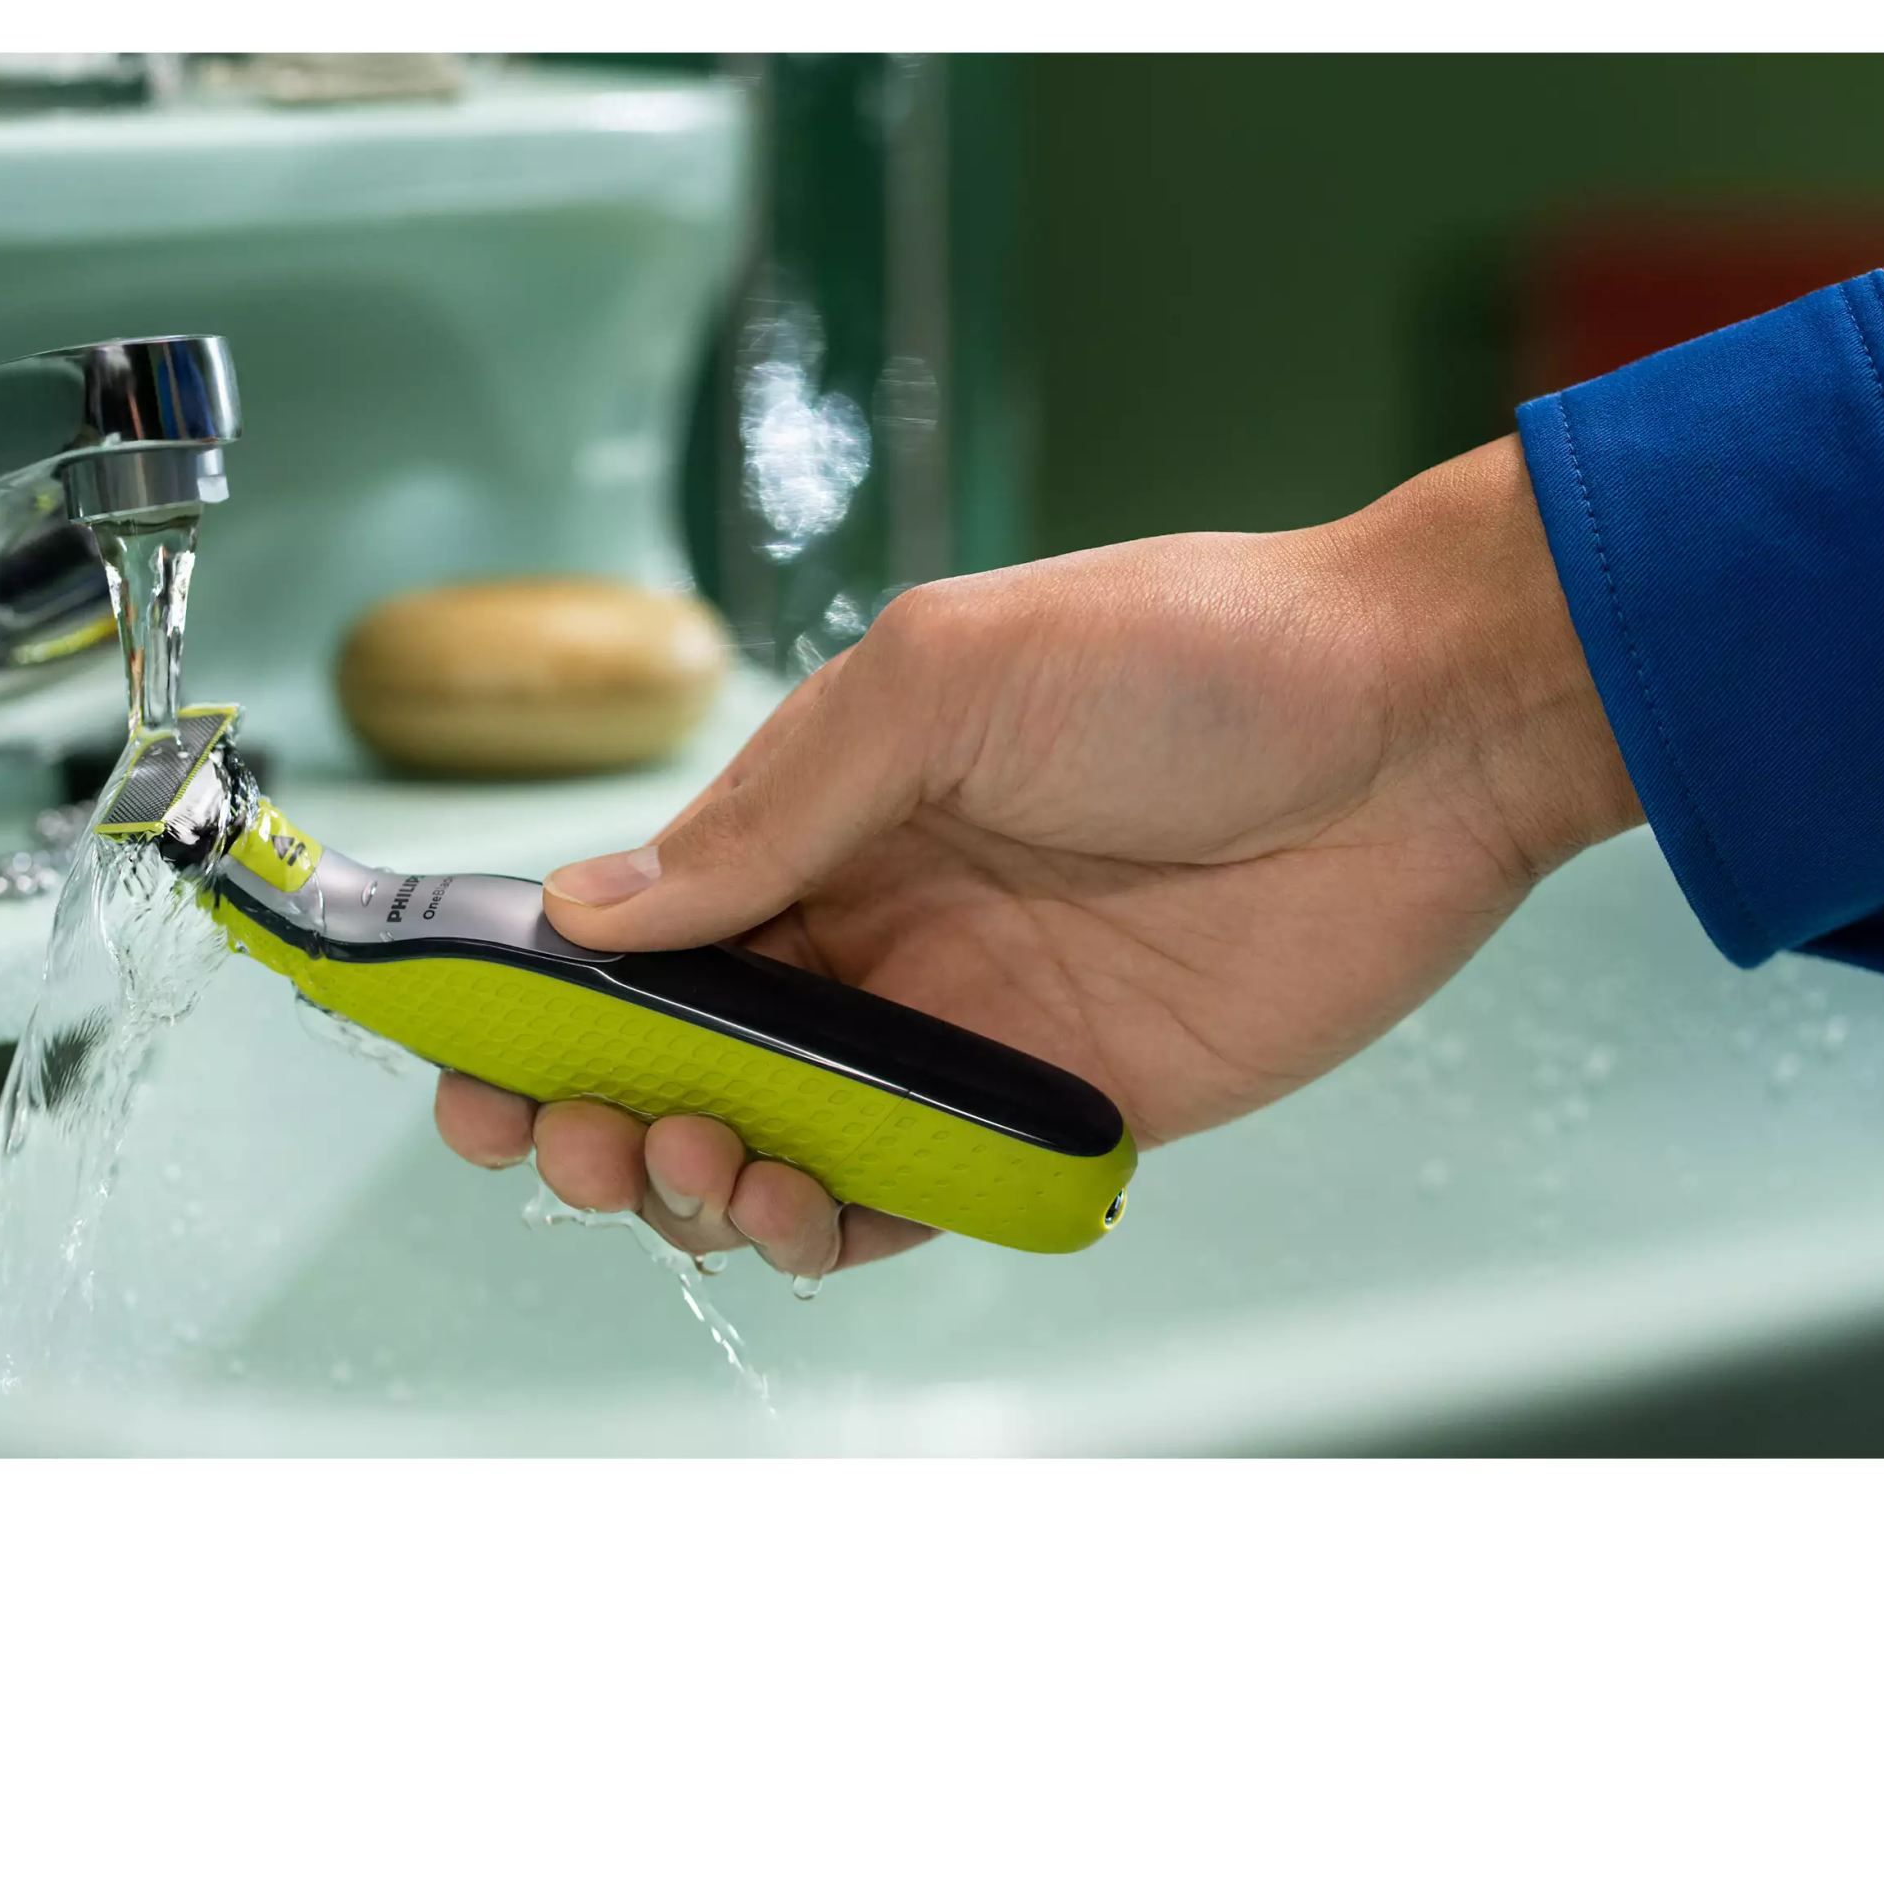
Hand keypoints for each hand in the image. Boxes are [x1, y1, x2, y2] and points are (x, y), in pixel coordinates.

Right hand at [436, 437, 1639, 1277]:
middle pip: (688, 1053)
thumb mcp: (946, 679)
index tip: (463, 1059)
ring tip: (695, 1162)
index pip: (646, 923)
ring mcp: (965, 1029)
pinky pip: (916, 1199)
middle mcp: (878, 926)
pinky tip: (798, 1213)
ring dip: (698, 1178)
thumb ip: (776, 805)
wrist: (1421, 722)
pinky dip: (831, 1229)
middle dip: (593, 1108)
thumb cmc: (1189, 654)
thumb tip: (595, 909)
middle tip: (566, 1135)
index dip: (542, 997)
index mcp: (830, 811)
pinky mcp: (1064, 1116)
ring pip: (779, 1144)